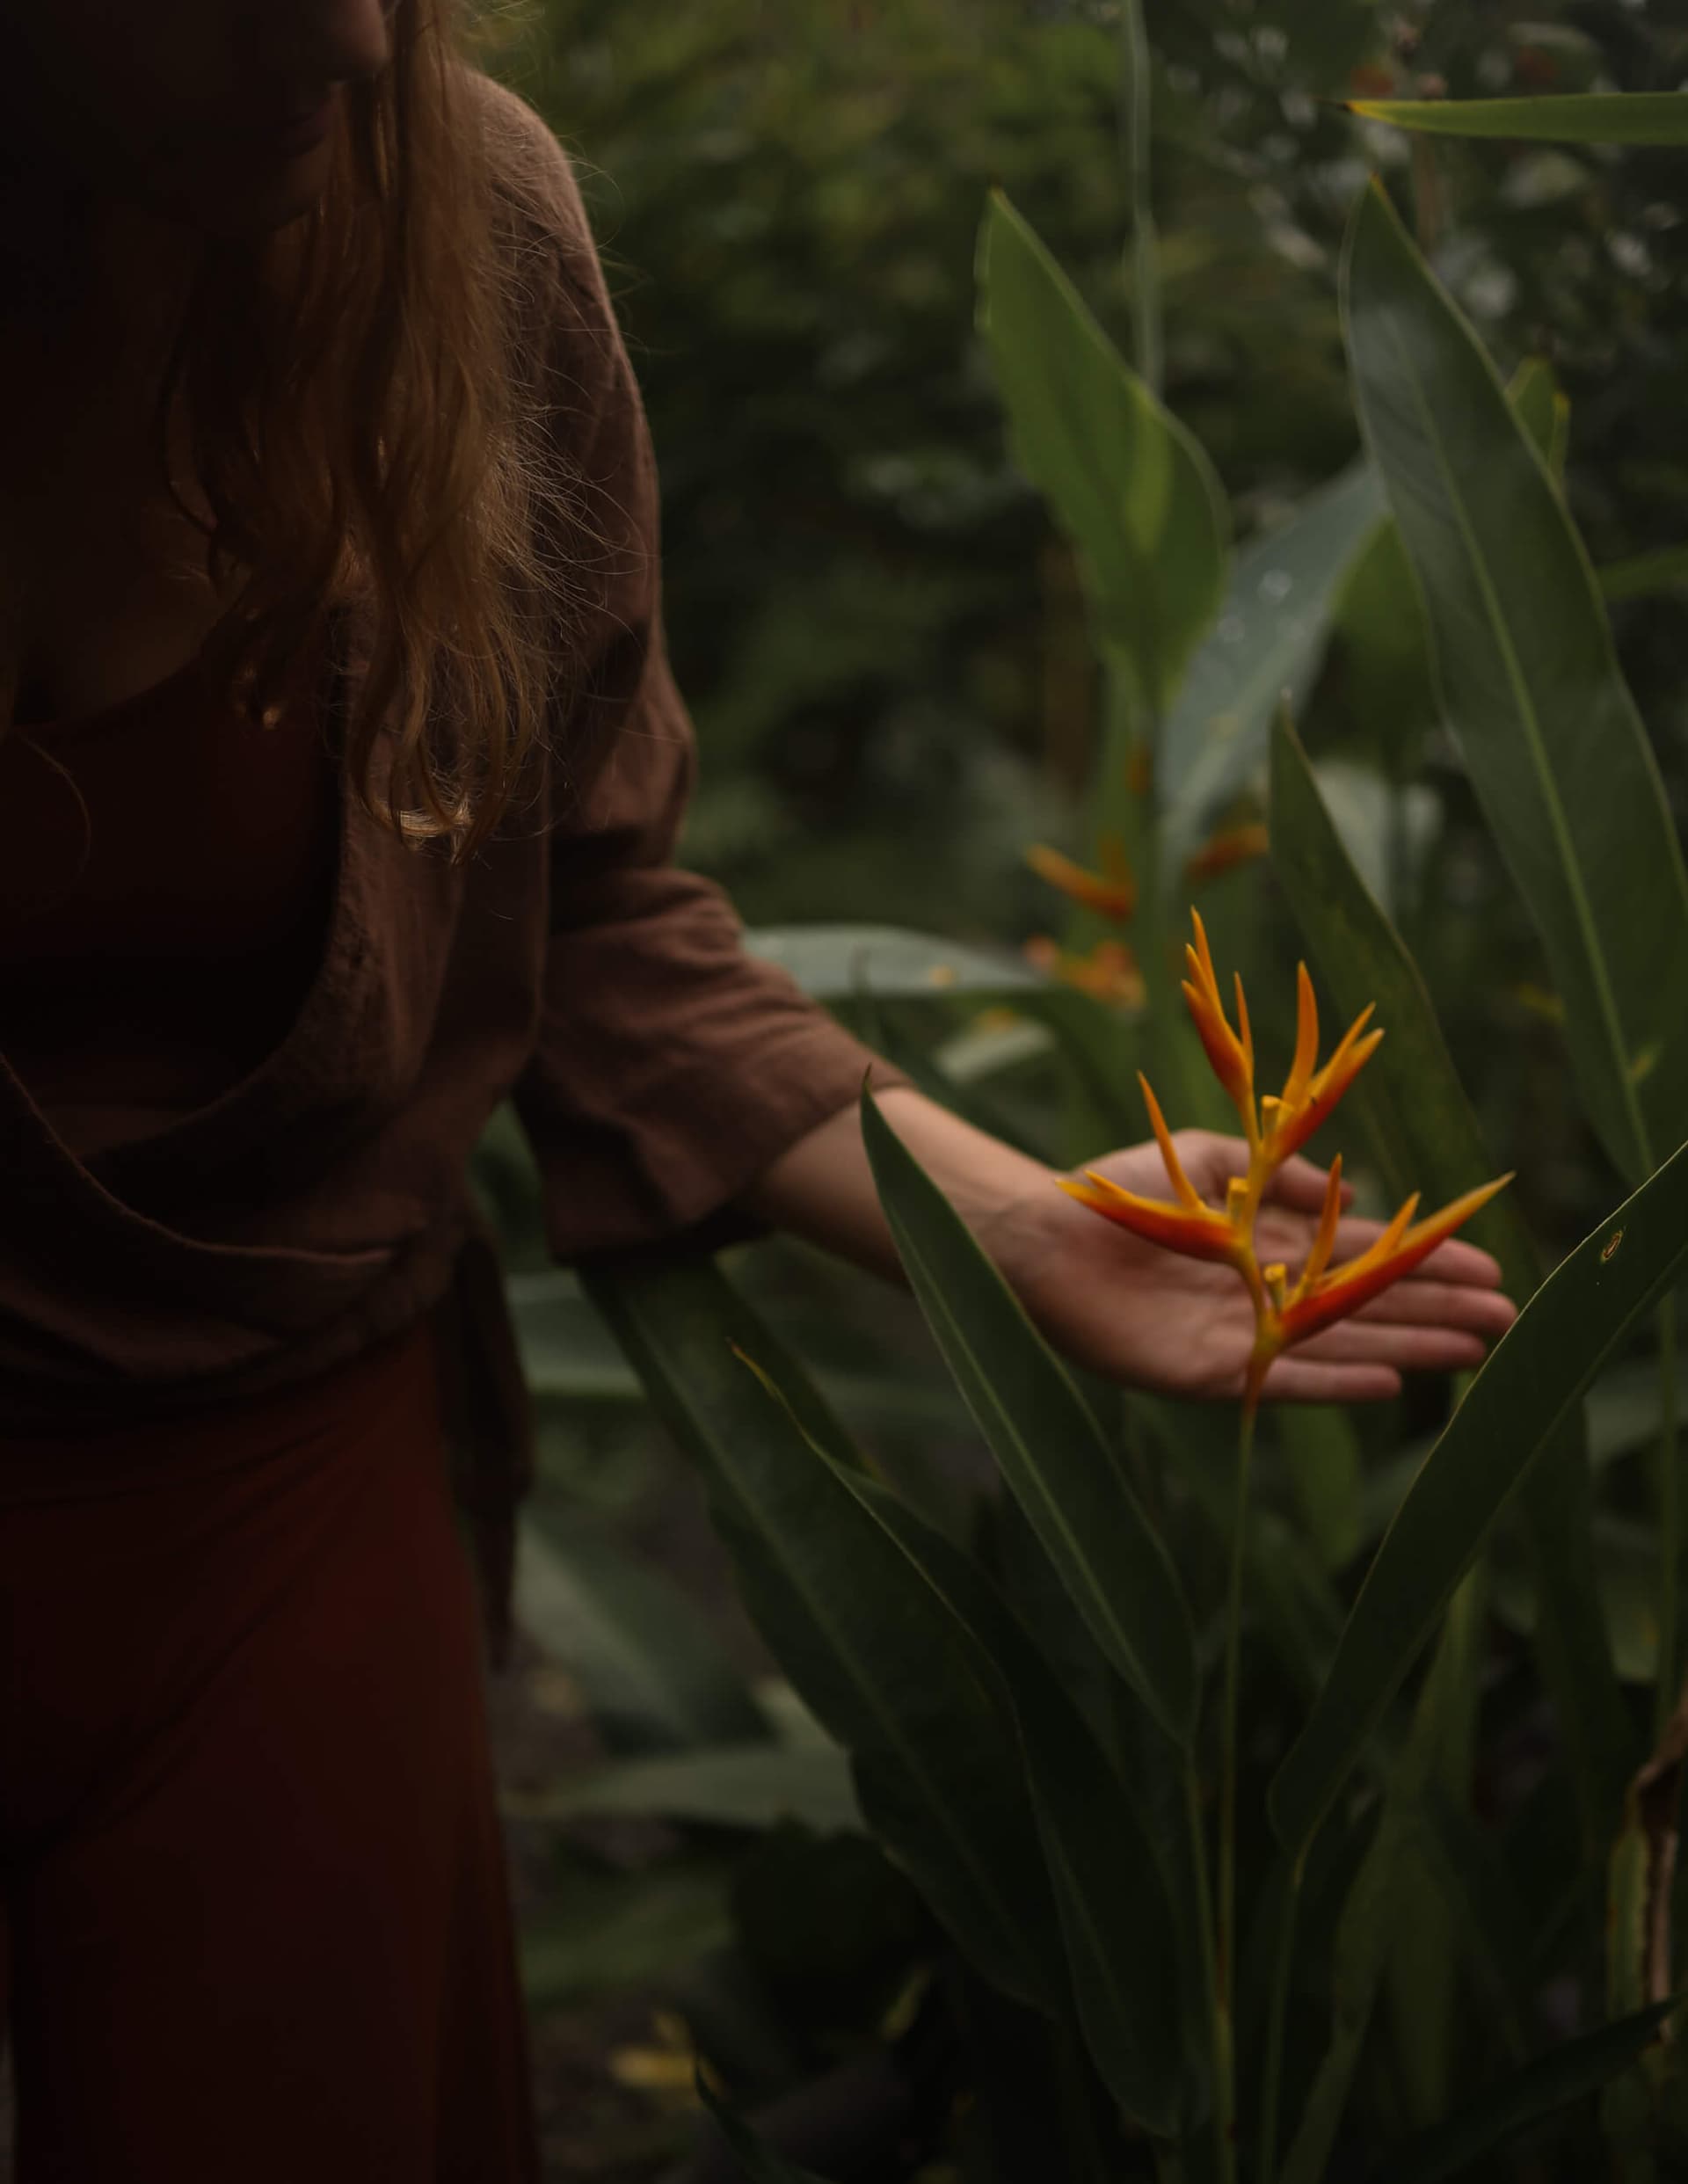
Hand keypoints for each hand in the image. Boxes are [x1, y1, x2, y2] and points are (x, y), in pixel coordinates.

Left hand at [1000, 1128, 1517, 1404]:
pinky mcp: (1204, 1370)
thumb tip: (1354, 1184)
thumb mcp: (1214, 1161)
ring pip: (1339, 1346)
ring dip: (1405, 1349)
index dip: (1426, 1264)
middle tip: (1506, 1323)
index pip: (1365, 1257)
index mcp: (1270, 1244)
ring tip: (1469, 1353)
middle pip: (1367, 1307)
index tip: (1489, 1269)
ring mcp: (1240, 1336)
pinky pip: (1280, 1380)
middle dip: (1435, 1312)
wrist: (1047, 1229)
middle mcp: (1266, 1295)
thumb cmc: (1122, 1188)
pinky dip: (1333, 1384)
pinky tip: (1389, 1385)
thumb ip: (1279, 1176)